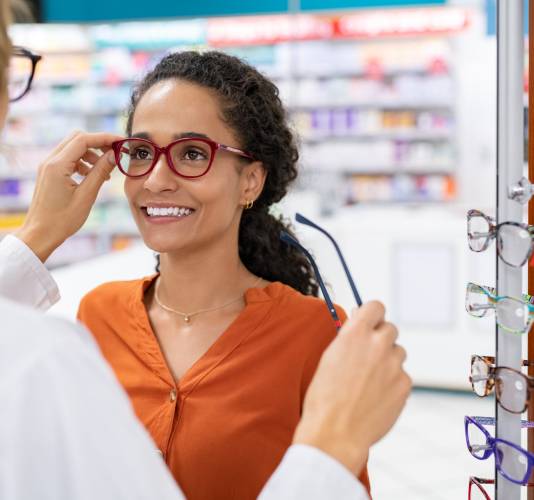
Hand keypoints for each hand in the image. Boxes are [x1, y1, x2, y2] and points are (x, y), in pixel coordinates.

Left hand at [14, 131, 122, 261]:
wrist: (40, 233)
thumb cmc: (62, 219)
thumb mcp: (86, 195)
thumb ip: (100, 172)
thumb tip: (114, 155)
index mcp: (57, 165)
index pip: (83, 140)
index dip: (104, 138)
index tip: (121, 142)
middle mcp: (50, 161)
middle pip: (77, 138)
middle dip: (98, 143)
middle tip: (115, 154)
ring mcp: (48, 166)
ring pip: (73, 148)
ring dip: (91, 154)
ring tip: (105, 171)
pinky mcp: (49, 173)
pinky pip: (68, 158)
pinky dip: (83, 162)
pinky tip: (92, 176)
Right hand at [293, 301, 410, 476]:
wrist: (335, 432)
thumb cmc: (325, 397)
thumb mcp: (330, 357)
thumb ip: (350, 338)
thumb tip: (361, 329)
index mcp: (355, 333)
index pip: (376, 306)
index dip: (372, 314)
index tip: (370, 322)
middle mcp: (378, 344)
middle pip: (390, 328)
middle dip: (380, 338)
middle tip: (368, 355)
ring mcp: (394, 365)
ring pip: (398, 352)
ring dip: (388, 360)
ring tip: (369, 380)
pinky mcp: (404, 385)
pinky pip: (402, 375)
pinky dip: (392, 382)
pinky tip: (375, 395)